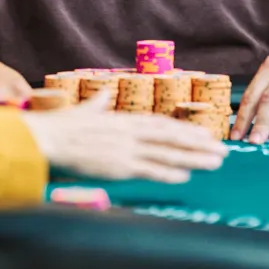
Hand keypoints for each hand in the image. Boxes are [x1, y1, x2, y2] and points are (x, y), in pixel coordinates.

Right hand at [20, 90, 226, 183]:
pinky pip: (150, 169)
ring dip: (194, 157)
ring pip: (168, 153)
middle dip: (198, 143)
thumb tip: (104, 93)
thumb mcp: (81, 111)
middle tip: (223, 150)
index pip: (160, 124)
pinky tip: (186, 175)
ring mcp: (126, 148)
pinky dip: (169, 172)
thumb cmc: (58, 127)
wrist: (45, 139)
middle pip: (171, 137)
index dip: (183, 129)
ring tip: (216, 162)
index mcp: (121, 120)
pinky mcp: (119, 165)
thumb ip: (97, 104)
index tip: (203, 134)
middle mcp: (128, 132)